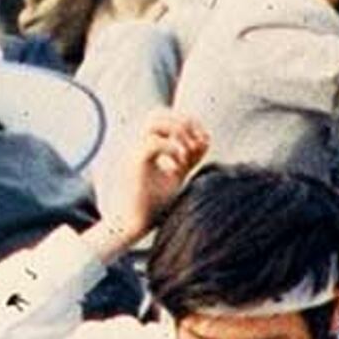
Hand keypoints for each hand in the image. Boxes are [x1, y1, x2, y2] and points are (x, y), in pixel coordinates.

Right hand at [96, 109, 209, 243]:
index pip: (165, 117)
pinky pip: (153, 144)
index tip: (204, 138)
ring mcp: (134, 152)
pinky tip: (179, 165)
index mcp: (146, 145)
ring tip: (187, 151)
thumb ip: (190, 158)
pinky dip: (171, 149)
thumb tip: (206, 139)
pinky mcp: (134, 165)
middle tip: (198, 140)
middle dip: (183, 121)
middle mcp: (138, 144)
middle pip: (158, 113)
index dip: (187, 121)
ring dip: (177, 131)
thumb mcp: (177, 177)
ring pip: (153, 122)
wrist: (131, 225)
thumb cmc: (152, 204)